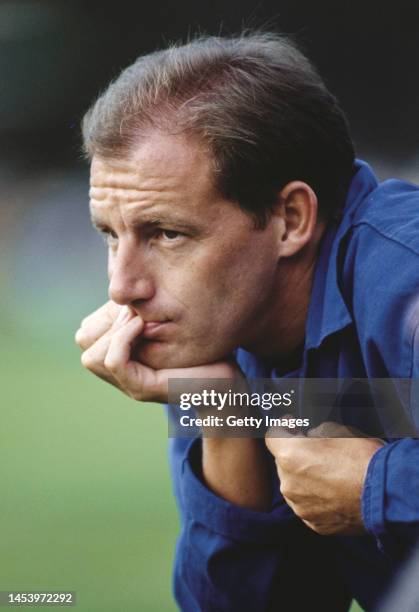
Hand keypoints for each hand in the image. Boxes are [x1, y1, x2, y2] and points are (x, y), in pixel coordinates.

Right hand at [75, 301, 239, 403]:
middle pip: (84, 340)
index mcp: (122, 354)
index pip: (87, 331)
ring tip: (140, 320)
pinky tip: (141, 326)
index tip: (134, 305)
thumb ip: (141, 309)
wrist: (228, 378)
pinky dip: (122, 339)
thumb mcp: (165, 319)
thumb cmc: (203, 346)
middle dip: (107, 320)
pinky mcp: (142, 390)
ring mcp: (129, 384)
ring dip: (115, 330)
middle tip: (136, 313)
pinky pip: (113, 361)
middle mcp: (121, 372)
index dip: (106, 313)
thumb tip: (122, 282)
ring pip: (91, 355)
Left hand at [265, 421, 384, 534]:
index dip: (282, 428)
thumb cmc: (362, 459)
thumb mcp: (337, 430)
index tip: (291, 425)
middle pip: (282, 463)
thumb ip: (315, 432)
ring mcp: (300, 507)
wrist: (385, 495)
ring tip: (328, 473)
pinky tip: (333, 492)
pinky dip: (315, 498)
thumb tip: (310, 437)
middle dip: (294, 455)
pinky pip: (307, 505)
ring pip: (293, 486)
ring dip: (303, 478)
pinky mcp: (313, 524)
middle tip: (314, 450)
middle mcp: (288, 483)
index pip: (272, 436)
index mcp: (290, 456)